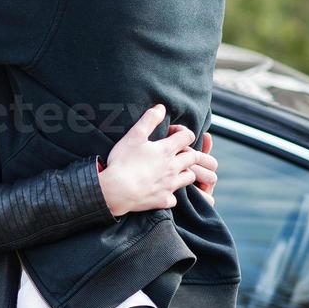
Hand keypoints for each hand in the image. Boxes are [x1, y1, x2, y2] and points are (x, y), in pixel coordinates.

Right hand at [97, 105, 214, 217]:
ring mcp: (170, 185)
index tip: (171, 134)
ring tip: (173, 171)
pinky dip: (170, 194)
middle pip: (193, 157)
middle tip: (174, 153)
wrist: (115, 190)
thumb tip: (161, 107)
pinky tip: (162, 191)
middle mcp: (173, 167)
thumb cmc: (122, 162)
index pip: (188, 136)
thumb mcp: (133, 136)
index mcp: (166, 150)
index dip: (182, 132)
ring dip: (185, 172)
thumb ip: (149, 120)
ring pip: (190, 177)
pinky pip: (174, 198)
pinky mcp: (163, 199)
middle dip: (188, 153)